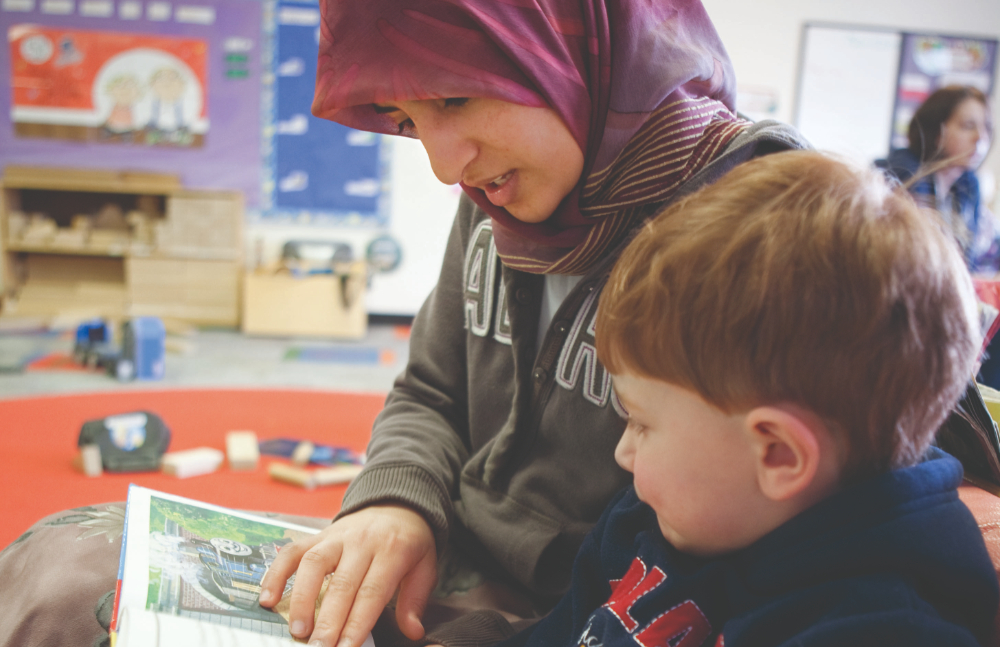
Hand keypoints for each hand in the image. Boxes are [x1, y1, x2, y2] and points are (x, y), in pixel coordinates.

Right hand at [259, 504, 437, 646]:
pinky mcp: (317, 534)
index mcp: (392, 550)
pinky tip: (268, 599)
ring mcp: (336, 535)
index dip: (357, 623)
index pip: (372, 591)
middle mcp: (362, 541)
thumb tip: (413, 632)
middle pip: (342, 584)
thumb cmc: (409, 542)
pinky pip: (292, 551)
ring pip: (313, 564)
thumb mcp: (425, 566)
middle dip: (328, 621)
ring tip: (297, 630)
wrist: (396, 504)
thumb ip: (415, 600)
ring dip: (303, 599)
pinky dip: (276, 573)